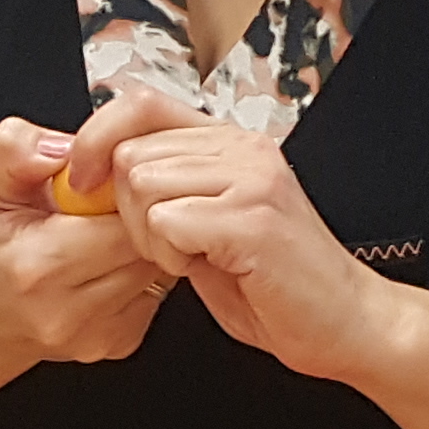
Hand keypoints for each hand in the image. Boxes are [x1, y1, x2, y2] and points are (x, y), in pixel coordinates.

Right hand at [0, 110, 174, 367]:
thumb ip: (18, 151)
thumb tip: (61, 147)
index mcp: (34, 265)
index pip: (121, 218)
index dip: (125, 191)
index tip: (109, 182)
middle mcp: (65, 310)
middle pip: (144, 246)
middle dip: (137, 217)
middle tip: (113, 205)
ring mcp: (94, 335)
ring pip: (157, 269)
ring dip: (145, 244)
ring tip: (112, 230)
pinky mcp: (118, 344)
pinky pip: (156, 294)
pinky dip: (143, 272)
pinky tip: (115, 260)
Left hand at [70, 82, 417, 383]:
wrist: (346, 324)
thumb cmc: (277, 287)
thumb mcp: (209, 226)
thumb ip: (166, 193)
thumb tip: (98, 177)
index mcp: (231, 142)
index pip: (141, 104)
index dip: (97, 139)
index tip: (81, 183)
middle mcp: (243, 147)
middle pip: (129, 153)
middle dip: (128, 212)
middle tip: (174, 247)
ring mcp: (251, 177)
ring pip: (142, 185)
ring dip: (151, 237)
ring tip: (196, 258)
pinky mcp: (253, 216)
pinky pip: (166, 223)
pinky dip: (173, 257)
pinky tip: (211, 268)